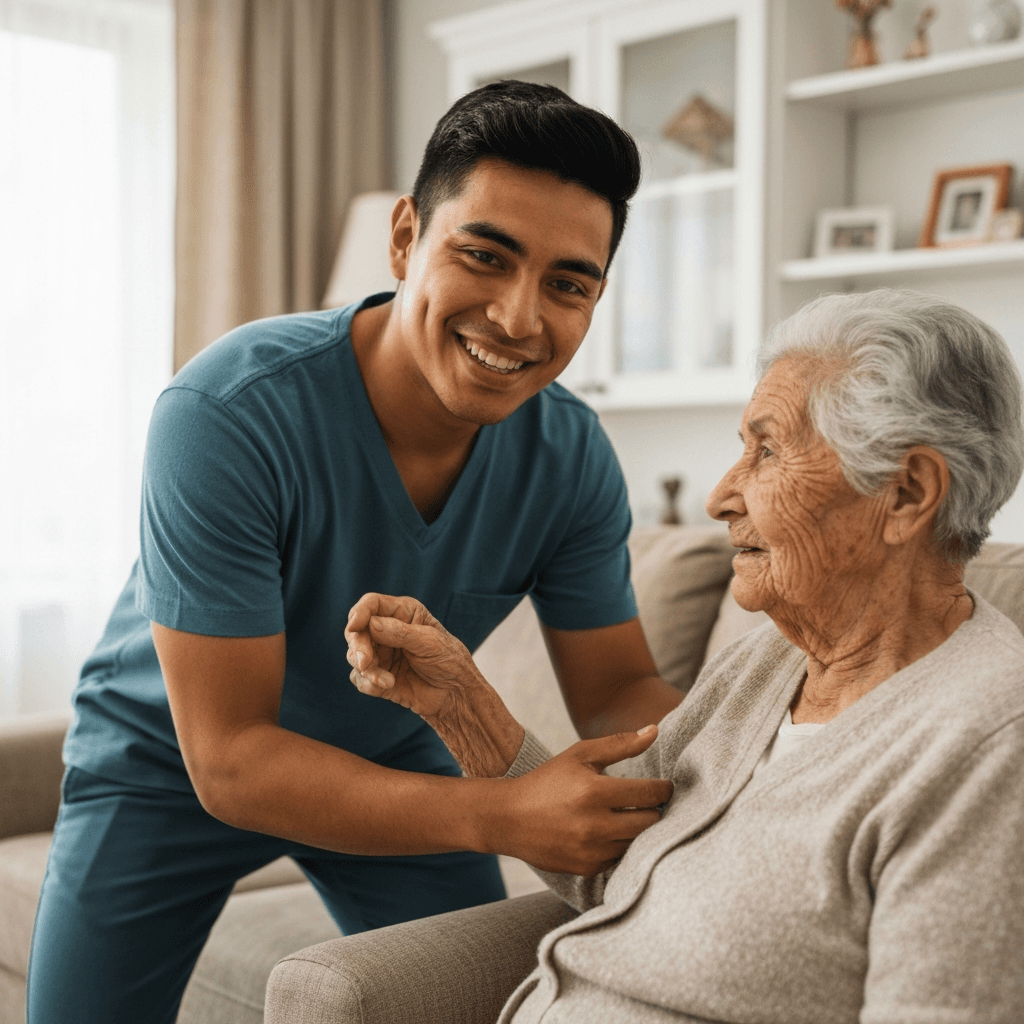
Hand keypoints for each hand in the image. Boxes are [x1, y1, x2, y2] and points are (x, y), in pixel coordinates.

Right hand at [345, 593, 479, 718]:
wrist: (455, 694)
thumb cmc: (449, 661)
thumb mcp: (429, 642)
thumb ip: (400, 632)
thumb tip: (371, 623)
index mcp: (403, 613)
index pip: (371, 605)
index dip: (359, 613)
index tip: (354, 626)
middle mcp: (387, 631)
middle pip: (357, 630)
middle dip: (358, 646)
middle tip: (365, 662)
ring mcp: (381, 654)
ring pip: (355, 655)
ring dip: (366, 668)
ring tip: (385, 680)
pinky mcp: (378, 677)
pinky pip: (359, 678)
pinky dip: (368, 683)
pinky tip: (388, 686)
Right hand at [498, 725, 673, 875]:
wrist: (508, 819)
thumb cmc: (547, 781)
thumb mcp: (580, 755)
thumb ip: (620, 744)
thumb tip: (654, 731)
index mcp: (594, 791)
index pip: (650, 793)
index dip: (664, 788)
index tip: (663, 787)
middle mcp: (595, 825)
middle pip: (651, 822)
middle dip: (655, 810)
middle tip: (648, 802)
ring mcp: (591, 851)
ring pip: (639, 843)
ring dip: (640, 830)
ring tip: (631, 815)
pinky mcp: (588, 869)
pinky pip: (621, 859)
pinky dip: (622, 845)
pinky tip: (612, 832)